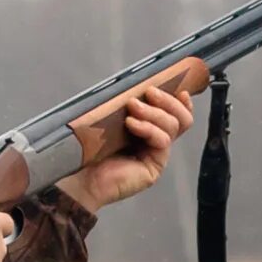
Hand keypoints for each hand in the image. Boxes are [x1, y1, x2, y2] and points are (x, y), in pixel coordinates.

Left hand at [60, 86, 195, 212]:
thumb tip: (143, 88)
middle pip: (180, 119)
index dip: (181, 102)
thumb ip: (132, 105)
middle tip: (149, 92)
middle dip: (168, 101)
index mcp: (150, 129)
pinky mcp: (154, 166)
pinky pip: (162, 141)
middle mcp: (156, 142)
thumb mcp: (113, 116)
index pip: (175, 115)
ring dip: (154, 113)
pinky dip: (148, 128)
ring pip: (173, 127)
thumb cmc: (90, 144)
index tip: (179, 90)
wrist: (80, 173)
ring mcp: (157, 155)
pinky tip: (131, 123)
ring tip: (132, 107)